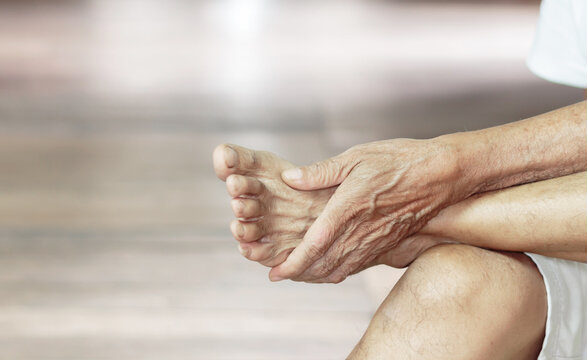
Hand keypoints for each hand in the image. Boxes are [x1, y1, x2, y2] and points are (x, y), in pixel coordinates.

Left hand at [268, 138, 471, 282]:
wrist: (442, 174)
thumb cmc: (399, 161)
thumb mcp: (357, 157)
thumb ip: (321, 172)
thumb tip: (290, 179)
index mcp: (348, 208)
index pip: (314, 245)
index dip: (293, 262)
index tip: (275, 272)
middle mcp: (361, 231)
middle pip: (324, 264)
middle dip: (298, 274)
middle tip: (278, 275)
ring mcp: (376, 241)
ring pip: (340, 269)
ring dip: (316, 276)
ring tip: (298, 275)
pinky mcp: (388, 244)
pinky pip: (359, 266)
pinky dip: (339, 272)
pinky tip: (330, 270)